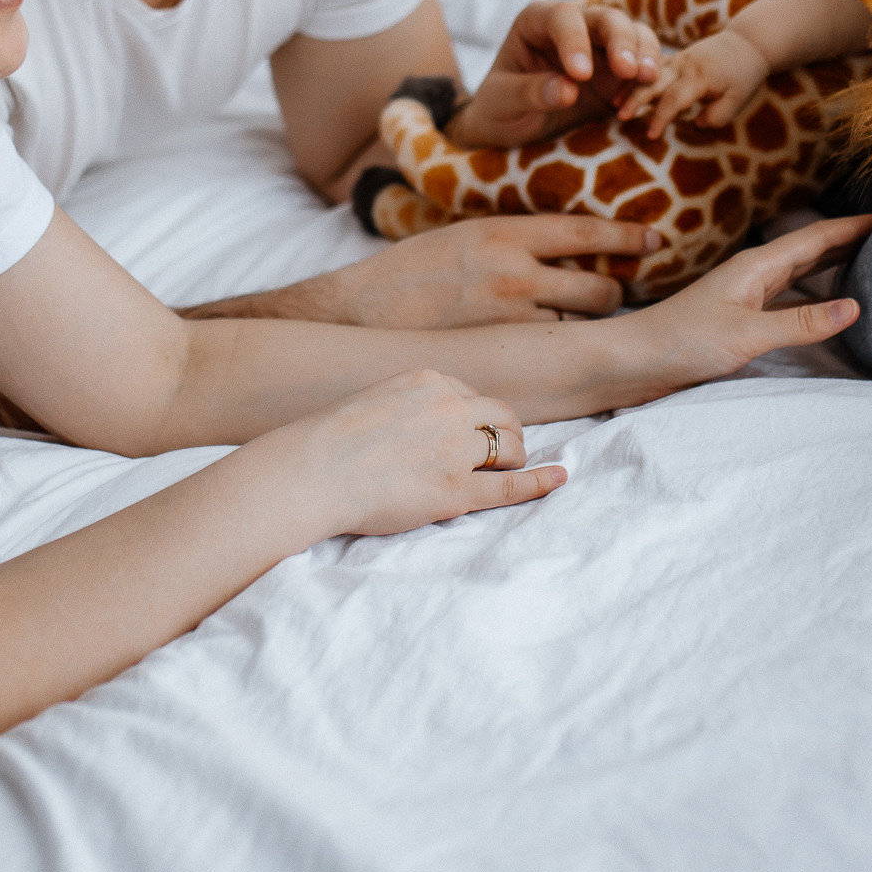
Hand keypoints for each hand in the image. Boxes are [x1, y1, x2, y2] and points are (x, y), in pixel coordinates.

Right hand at [257, 369, 564, 538]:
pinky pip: (510, 486)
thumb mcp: (374, 399)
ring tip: (510, 469)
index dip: (475, 418)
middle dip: (508, 433)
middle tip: (504, 450)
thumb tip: (422, 423)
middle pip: (501, 416)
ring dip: (514, 457)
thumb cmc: (329, 442)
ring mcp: (455, 450)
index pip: (471, 395)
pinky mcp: (456, 490)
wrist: (312, 472)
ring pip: (510, 447)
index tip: (469, 433)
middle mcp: (449, 409)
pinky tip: (559, 478)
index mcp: (428, 381)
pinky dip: (540, 481)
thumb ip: (408, 405)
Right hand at [331, 216, 667, 327]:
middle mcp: (515, 273)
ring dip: (588, 325)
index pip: (585, 230)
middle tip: (617, 293)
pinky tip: (555, 349)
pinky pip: (551, 351)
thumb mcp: (468, 235)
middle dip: (616, 293)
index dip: (628, 235)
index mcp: (506, 232)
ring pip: (580, 325)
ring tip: (586, 325)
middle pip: (600, 287)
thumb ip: (515, 240)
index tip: (654, 238)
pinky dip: (558, 347)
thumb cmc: (414, 269)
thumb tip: (562, 245)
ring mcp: (510, 319)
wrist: (364, 311)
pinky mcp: (501, 353)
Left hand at [452, 0, 661, 147]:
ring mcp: (599, 46)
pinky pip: (642, 65)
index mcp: (537, 21)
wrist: (512, 128)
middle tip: (629, 72)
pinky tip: (642, 100)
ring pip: (633, 35)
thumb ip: (529, 93)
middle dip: (621, 41)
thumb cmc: (498, 108)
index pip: (562, 17)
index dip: (574, 40)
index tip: (581, 75)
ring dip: (645, 54)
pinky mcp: (617, 71)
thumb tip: (568, 90)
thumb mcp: (501, 102)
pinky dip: (647, 79)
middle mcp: (572, 26)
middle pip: (607, 19)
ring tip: (647, 80)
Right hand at [617, 29, 768, 138]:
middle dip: (636, 100)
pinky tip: (624, 91)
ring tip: (615, 104)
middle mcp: (684, 64)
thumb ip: (718, 114)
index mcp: (699, 76)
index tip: (651, 135)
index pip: (674, 99)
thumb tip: (696, 122)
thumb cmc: (744, 75)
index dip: (661, 118)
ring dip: (631, 88)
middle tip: (621, 117)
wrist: (746, 43)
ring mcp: (677, 59)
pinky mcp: (674, 58)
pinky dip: (637, 78)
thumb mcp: (739, 98)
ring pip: (648, 72)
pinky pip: (651, 67)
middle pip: (653, 82)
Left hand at [617, 215, 871, 395]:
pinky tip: (829, 304)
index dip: (853, 226)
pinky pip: (790, 299)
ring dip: (835, 265)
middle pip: (812, 250)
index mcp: (757, 265)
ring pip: (802, 273)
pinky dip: (816, 296)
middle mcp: (754, 274)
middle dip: (850, 240)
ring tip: (871, 261)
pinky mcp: (741, 319)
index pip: (816, 238)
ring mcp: (747, 296)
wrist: (634, 361)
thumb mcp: (748, 334)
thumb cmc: (683, 342)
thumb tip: (855, 305)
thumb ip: (801, 322)